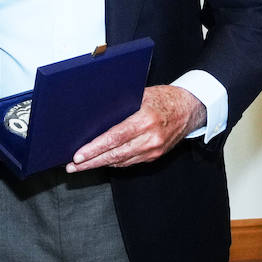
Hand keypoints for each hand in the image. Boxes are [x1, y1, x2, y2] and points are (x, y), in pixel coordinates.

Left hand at [67, 85, 205, 171]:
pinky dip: (114, 163)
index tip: (78, 155)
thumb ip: (120, 106)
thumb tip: (93, 115)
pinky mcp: (155, 155)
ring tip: (81, 166)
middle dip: (91, 162)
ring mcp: (153, 149)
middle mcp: (150, 138)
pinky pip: (130, 162)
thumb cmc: (163, 98)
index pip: (114, 138)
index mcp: (145, 120)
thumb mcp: (141, 95)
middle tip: (72, 166)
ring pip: (121, 162)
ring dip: (100, 164)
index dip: (94, 149)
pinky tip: (101, 162)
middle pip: (115, 155)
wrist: (189, 109)